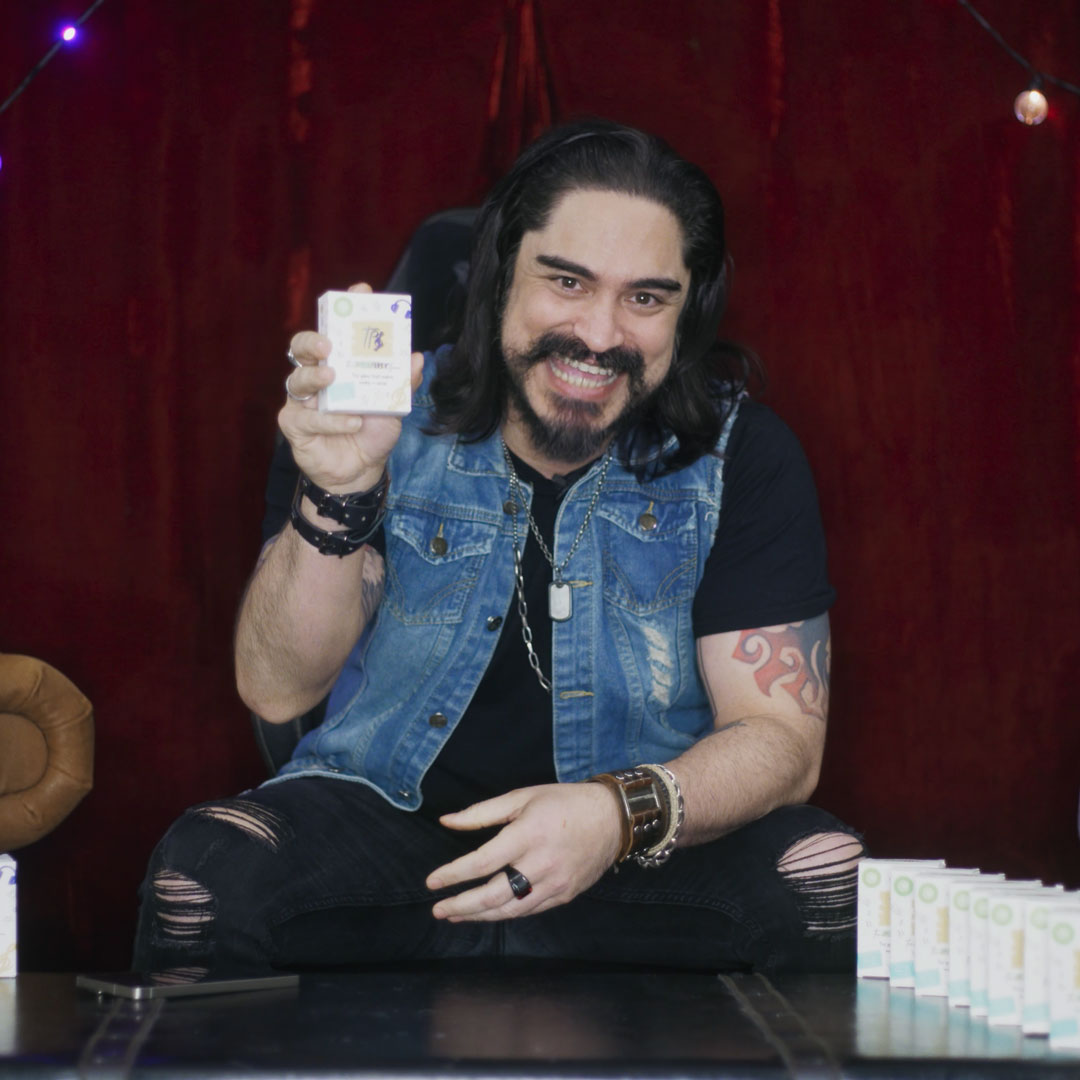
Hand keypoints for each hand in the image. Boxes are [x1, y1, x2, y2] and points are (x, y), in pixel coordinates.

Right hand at [279, 282, 424, 493]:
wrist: (361, 471)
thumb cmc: (372, 431)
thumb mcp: (394, 406)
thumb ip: (403, 383)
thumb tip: (417, 357)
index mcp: (339, 365)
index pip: (335, 330)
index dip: (343, 308)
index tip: (360, 291)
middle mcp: (316, 377)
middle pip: (301, 348)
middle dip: (313, 340)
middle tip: (329, 344)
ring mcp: (302, 401)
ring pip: (297, 379)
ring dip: (315, 377)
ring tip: (333, 377)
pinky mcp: (294, 425)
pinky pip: (308, 418)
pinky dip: (331, 420)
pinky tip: (352, 421)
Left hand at [425, 783, 623, 921]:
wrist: (612, 818)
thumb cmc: (563, 802)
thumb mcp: (522, 797)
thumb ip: (482, 812)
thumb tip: (446, 821)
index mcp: (528, 835)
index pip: (482, 863)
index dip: (453, 875)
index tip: (431, 882)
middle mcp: (541, 864)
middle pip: (493, 896)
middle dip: (461, 906)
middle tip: (438, 910)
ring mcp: (555, 884)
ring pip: (510, 910)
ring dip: (479, 916)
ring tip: (455, 915)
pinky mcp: (564, 896)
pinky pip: (528, 910)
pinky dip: (504, 914)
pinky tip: (488, 912)